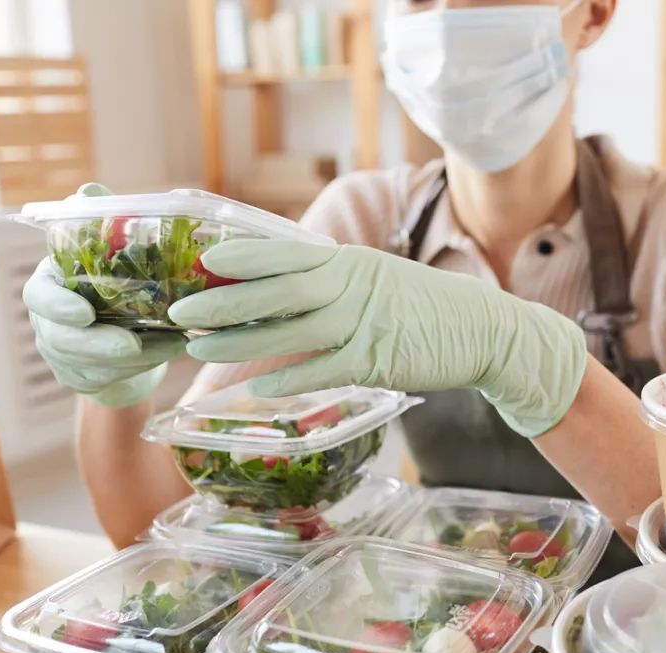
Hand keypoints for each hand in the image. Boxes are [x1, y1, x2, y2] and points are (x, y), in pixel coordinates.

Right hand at [22, 183, 185, 406]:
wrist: (125, 324)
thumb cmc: (115, 279)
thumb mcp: (111, 250)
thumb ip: (101, 223)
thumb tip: (91, 191)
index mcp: (52, 284)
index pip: (38, 296)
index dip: (57, 307)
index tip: (84, 313)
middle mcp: (50, 322)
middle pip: (62, 340)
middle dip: (99, 344)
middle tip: (133, 344)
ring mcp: (65, 355)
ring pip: (90, 365)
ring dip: (134, 357)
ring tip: (173, 343)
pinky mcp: (86, 379)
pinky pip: (111, 380)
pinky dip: (144, 368)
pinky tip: (173, 351)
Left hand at [168, 238, 586, 436]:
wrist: (484, 329)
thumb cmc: (424, 306)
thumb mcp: (378, 277)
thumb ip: (333, 279)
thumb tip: (278, 284)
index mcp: (350, 261)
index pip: (287, 252)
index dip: (244, 256)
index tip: (204, 259)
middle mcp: (354, 286)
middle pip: (278, 290)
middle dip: (225, 300)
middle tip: (180, 309)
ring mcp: (366, 323)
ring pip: (292, 330)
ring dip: (243, 340)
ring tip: (201, 347)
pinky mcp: (379, 359)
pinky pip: (324, 369)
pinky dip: (290, 377)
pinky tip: (260, 386)